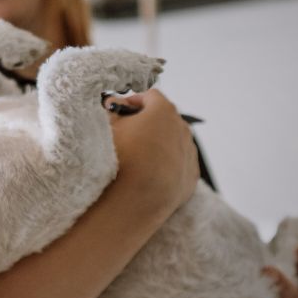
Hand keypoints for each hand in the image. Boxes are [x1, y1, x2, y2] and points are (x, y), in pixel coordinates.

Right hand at [110, 89, 199, 211]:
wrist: (134, 201)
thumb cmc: (119, 159)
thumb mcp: (107, 126)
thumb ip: (112, 108)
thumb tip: (115, 103)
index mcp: (164, 111)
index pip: (149, 96)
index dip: (132, 101)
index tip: (119, 112)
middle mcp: (182, 129)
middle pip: (164, 118)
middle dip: (147, 122)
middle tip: (126, 134)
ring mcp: (189, 154)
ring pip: (173, 142)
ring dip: (158, 144)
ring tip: (137, 158)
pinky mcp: (190, 178)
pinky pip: (178, 165)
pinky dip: (166, 165)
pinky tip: (149, 174)